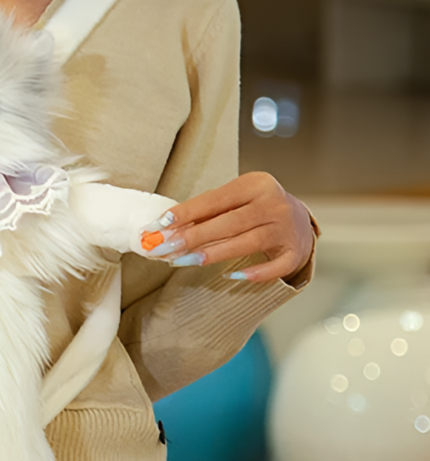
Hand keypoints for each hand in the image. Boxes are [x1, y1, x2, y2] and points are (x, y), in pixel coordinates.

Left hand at [140, 171, 314, 283]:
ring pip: (247, 243)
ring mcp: (287, 230)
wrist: (299, 221)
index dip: (187, 212)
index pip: (216, 199)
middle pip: (229, 222)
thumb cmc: (255, 208)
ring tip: (183, 261)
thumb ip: (206, 211)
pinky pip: (273, 268)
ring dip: (212, 254)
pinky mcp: (295, 254)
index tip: (161, 224)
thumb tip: (167, 227)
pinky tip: (229, 276)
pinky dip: (252, 274)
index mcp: (257, 184)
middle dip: (192, 237)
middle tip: (164, 248)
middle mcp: (275, 204)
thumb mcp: (235, 200)